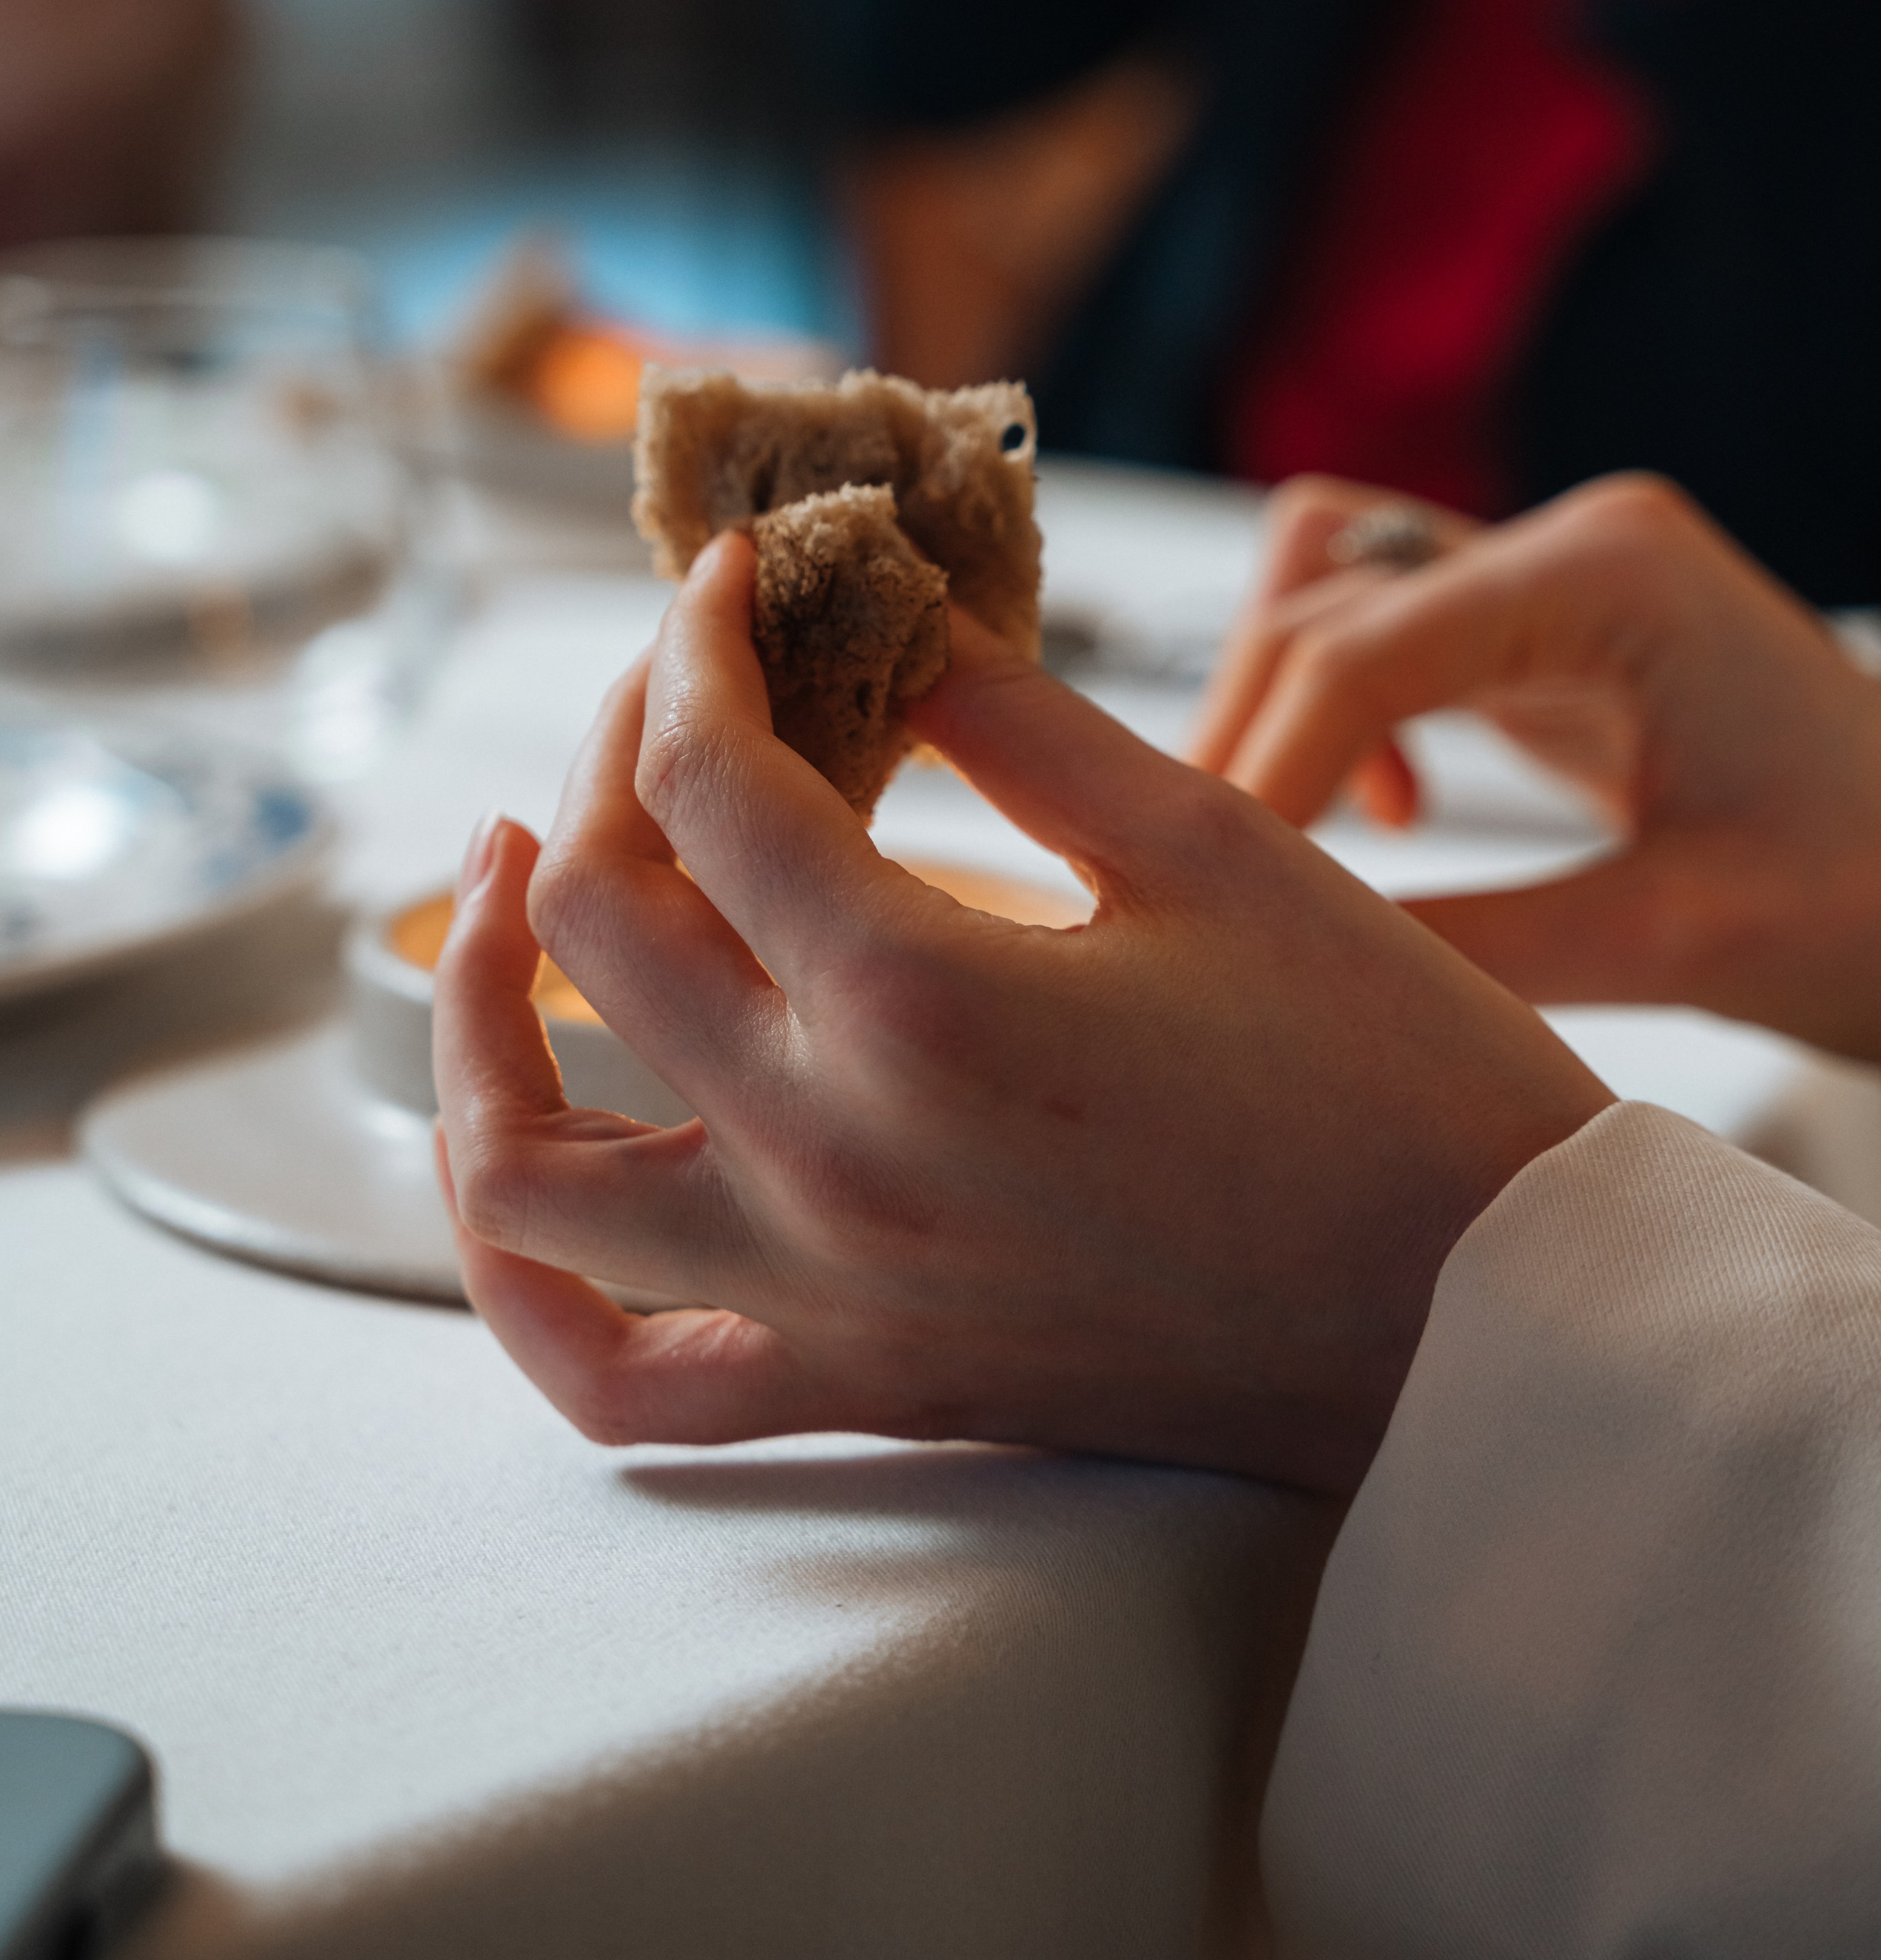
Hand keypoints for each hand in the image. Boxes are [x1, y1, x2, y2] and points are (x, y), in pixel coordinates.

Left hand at [433, 534, 1604, 1490]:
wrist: (1486, 1320)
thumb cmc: (1389, 1074)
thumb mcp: (1212, 841)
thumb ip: (1013, 716)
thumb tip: (882, 618)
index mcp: (920, 999)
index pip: (707, 780)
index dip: (701, 644)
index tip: (740, 578)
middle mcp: (830, 1158)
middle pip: (593, 926)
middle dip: (610, 761)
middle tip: (680, 691)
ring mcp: (826, 1291)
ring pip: (525, 1172)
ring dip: (474, 1015)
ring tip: (512, 894)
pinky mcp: (860, 1380)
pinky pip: (612, 1381)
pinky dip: (521, 1288)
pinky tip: (524, 1177)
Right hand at [1191, 472, 1880, 1060]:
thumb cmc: (1876, 904)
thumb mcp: (1677, 942)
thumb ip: (1482, 943)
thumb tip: (1298, 958)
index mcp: (1614, 576)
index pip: (1365, 642)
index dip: (1265, 761)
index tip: (1209, 877)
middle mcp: (1576, 546)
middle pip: (1321, 584)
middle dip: (1250, 723)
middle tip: (1217, 867)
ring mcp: (1560, 581)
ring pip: (1333, 587)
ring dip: (1280, 701)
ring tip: (1287, 836)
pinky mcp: (1550, 636)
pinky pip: (1388, 637)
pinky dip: (1344, 717)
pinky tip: (1389, 821)